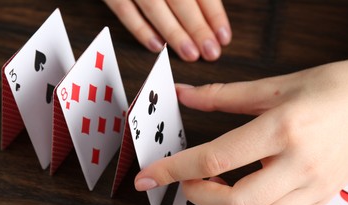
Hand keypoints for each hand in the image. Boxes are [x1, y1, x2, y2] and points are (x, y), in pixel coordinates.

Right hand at [104, 0, 231, 61]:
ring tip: (190, 54)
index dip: (214, 14)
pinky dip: (140, 29)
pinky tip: (156, 46)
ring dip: (174, 33)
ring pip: (154, 6)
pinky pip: (123, 10)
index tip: (223, 36)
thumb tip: (210, 11)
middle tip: (211, 52)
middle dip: (198, 28)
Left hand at [134, 60, 347, 204]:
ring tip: (215, 190)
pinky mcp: (321, 199)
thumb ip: (223, 95)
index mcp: (282, 129)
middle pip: (236, 202)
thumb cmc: (328, 89)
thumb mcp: (273, 86)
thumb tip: (185, 96)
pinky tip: (244, 202)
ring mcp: (314, 187)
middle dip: (199, 196)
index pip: (214, 158)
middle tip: (188, 181)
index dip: (173, 169)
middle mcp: (299, 163)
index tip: (148, 176)